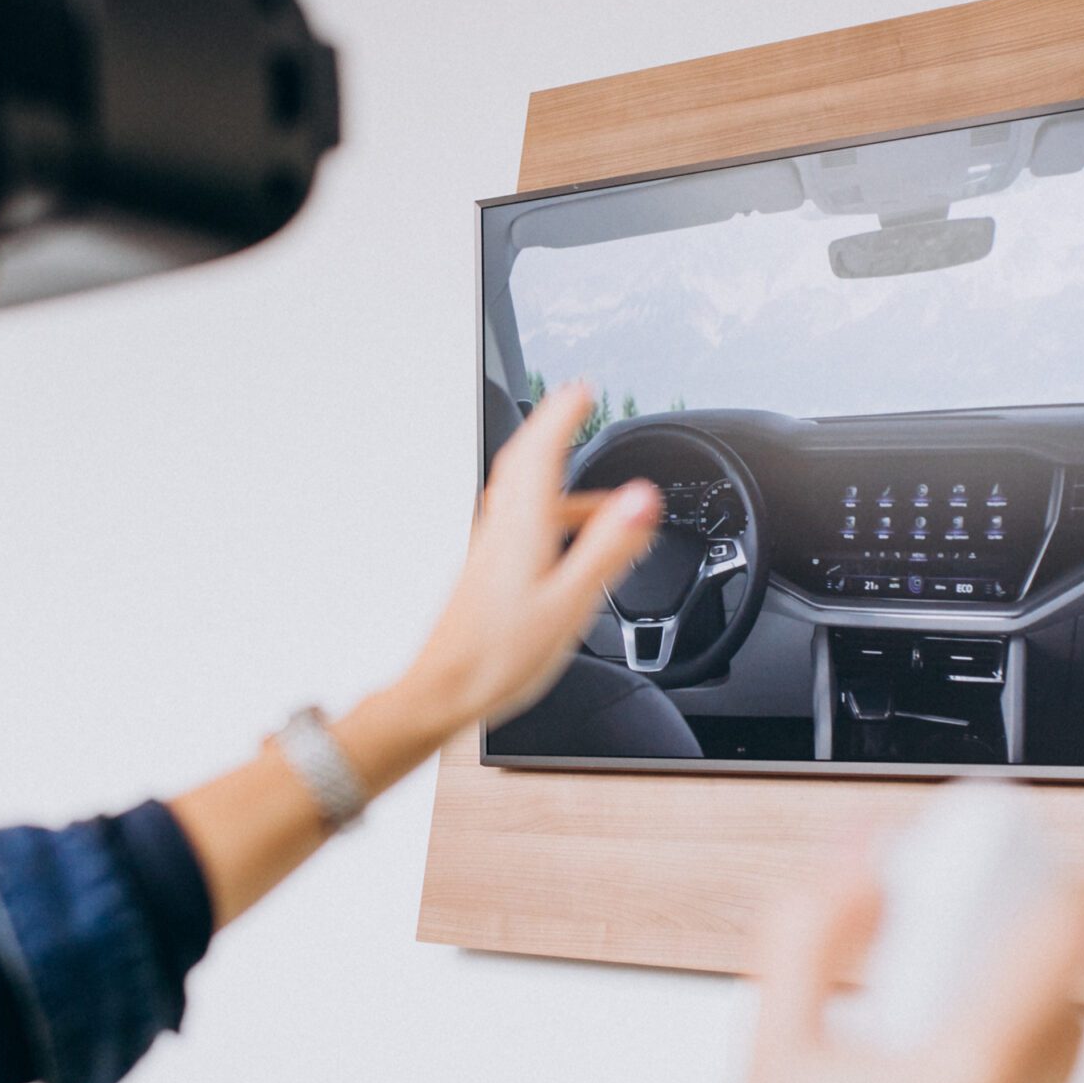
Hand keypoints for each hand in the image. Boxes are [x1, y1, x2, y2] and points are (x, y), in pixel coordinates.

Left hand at [391, 383, 660, 738]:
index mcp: (521, 529)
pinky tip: (566, 546)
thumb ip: (608, 548)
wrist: (441, 692)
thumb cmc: (497, 657)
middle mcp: (500, 531)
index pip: (540, 451)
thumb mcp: (569, 603)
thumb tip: (642, 498)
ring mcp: (489, 552)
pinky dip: (548, 516)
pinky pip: (519, 526)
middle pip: (524, 465)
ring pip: (521, 497)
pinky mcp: (486, 574)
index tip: (581, 390)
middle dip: (552, 431)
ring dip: (552, 476)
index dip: (562, 416)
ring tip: (596, 493)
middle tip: (576, 409)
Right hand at [682, 870, 1083, 1082]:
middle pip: (1068, 1006)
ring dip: (1009, 1053)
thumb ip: (813, 930)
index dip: (1065, 888)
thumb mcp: (770, 1049)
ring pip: (1060, 1076)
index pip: (1070, 943)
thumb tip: (863, 857)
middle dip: (1013, 978)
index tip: (1045, 869)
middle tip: (940, 982)